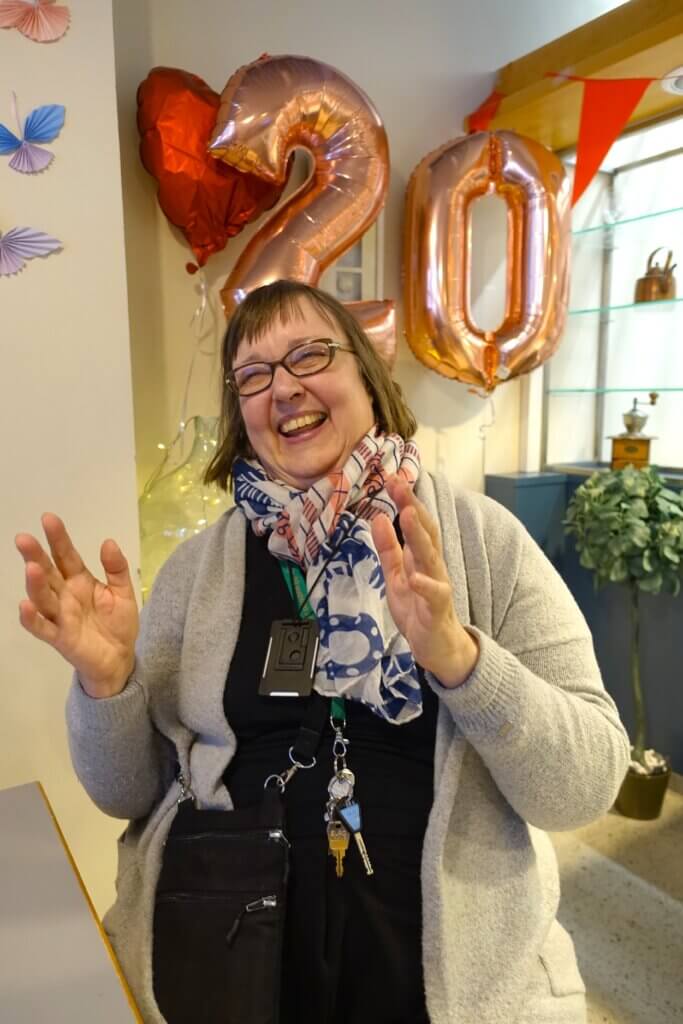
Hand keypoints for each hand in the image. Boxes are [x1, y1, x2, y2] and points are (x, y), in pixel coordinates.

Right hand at [15, 514, 138, 697]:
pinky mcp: (60, 637)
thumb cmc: (118, 623)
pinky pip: (42, 627)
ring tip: (31, 567)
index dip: (58, 538)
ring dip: (35, 583)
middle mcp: (65, 595)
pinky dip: (31, 618)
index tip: (48, 519)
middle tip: (24, 539)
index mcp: (80, 581)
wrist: (121, 658)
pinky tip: (25, 605)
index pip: (66, 556)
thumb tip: (108, 541)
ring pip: (42, 598)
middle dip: (36, 555)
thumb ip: (117, 568)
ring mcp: (60, 616)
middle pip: (48, 573)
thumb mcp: (123, 592)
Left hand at [371, 477, 477, 687]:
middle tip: (399, 483)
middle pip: (426, 532)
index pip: (415, 522)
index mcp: (421, 556)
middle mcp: (432, 566)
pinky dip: (425, 584)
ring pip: (430, 557)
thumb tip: (377, 518)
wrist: (438, 647)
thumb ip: (387, 548)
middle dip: (412, 507)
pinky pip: (434, 595)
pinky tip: (414, 576)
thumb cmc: (418, 608)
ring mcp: (437, 586)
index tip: (391, 478)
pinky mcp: (437, 609)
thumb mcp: (396, 575)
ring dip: (419, 536)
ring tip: (407, 515)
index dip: (405, 500)